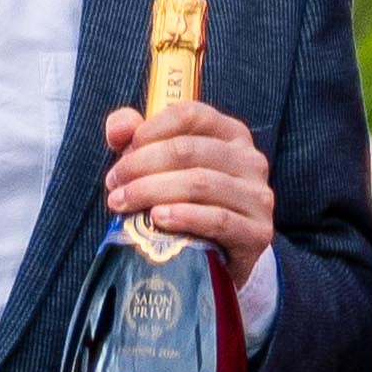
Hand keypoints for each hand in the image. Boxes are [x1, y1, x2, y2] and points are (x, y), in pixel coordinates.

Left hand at [95, 94, 272, 268]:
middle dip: (141, 165)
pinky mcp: (257, 233)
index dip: (152, 129)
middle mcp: (250, 160)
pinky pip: (218, 219)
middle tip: (114, 184)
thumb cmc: (188, 203)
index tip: (122, 149)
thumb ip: (137, 137)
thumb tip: (118, 129)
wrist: (223, 257)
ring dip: (152, 191)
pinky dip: (184, 216)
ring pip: (200, 183)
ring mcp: (258, 196)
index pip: (191, 114)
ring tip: (122, 203)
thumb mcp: (163, 166)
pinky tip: (158, 218)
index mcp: (231, 134)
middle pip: (188, 150)